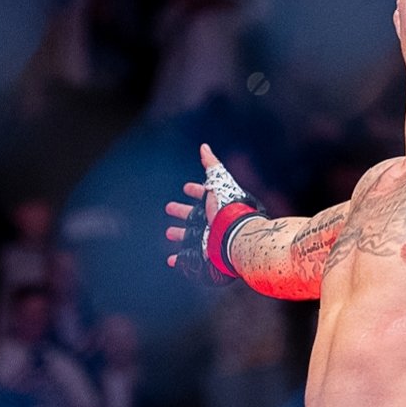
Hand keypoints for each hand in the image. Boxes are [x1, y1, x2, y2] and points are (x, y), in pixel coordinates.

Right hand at [164, 144, 221, 268]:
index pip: (203, 194)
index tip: (186, 188)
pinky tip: (171, 260)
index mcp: (215, 204)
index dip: (195, 190)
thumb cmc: (228, 207)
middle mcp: (212, 220)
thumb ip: (212, 165)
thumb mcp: (219, 182)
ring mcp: (208, 237)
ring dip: (180, 233)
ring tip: (169, 233)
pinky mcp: (205, 253)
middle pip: (194, 215)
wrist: (236, 235)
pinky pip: (189, 258)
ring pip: (190, 235)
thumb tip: (204, 147)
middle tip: (169, 208)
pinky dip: (179, 260)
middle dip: (182, 211)